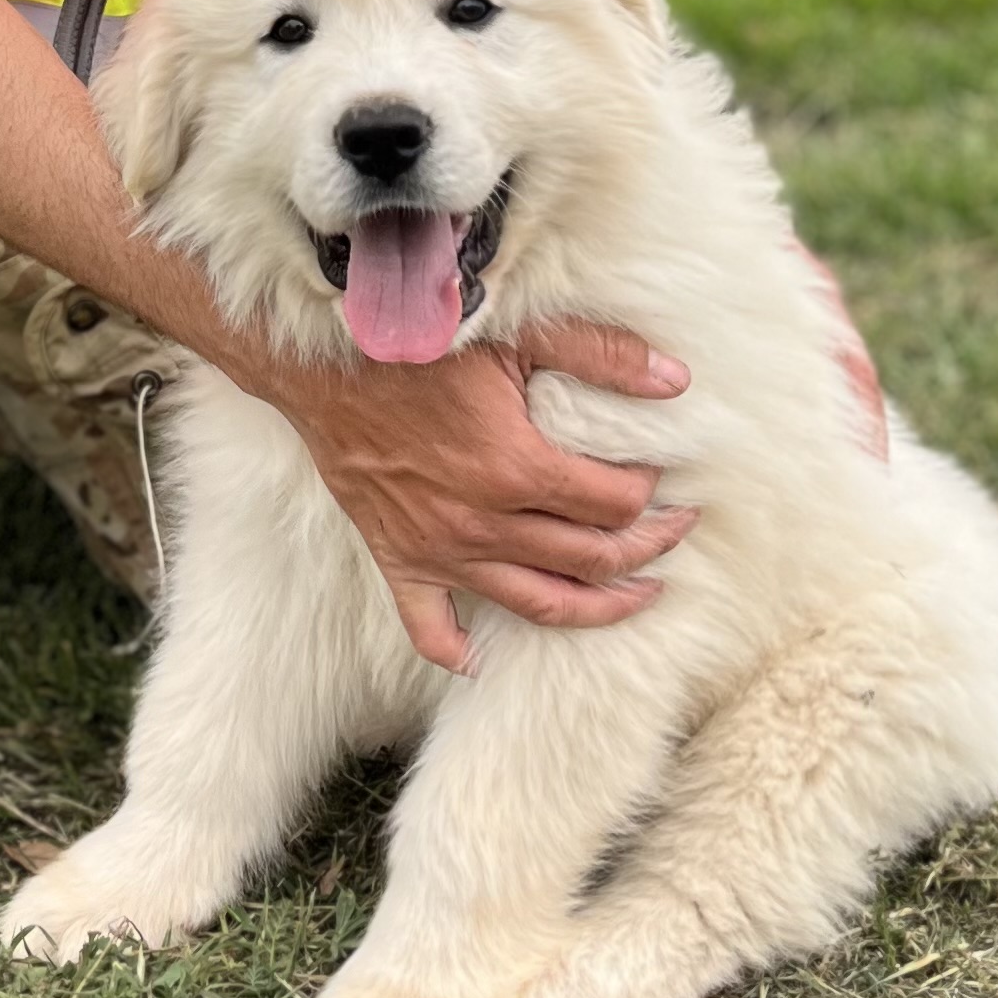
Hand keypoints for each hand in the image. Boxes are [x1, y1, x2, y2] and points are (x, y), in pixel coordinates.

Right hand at [270, 317, 693, 675]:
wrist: (322, 363)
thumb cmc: (422, 346)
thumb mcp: (517, 336)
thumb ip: (599, 355)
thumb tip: (673, 380)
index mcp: (517, 469)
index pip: (612, 503)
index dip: (648, 493)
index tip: (658, 477)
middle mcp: (483, 524)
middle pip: (590, 559)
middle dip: (645, 550)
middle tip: (675, 533)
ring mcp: (440, 551)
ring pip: (535, 605)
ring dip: (596, 609)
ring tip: (636, 599)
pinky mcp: (399, 560)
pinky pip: (430, 629)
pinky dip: (458, 653)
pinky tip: (484, 661)